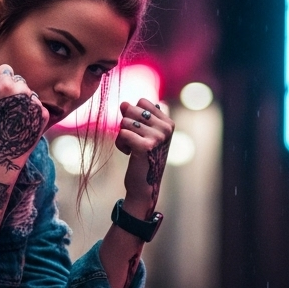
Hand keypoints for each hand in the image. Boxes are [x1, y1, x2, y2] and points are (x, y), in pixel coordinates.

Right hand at [0, 64, 48, 168]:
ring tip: (12, 118)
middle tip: (3, 109)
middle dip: (10, 90)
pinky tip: (21, 124)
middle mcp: (24, 91)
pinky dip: (30, 112)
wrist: (3, 156)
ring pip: (28, 93)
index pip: (5, 70)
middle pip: (18, 81)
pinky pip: (36, 105)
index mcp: (6, 85)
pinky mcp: (44, 115)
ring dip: (21, 100)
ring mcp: (36, 103)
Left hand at [116, 98, 173, 215]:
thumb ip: (136, 116)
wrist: (144, 185)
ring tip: (131, 148)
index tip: (139, 132)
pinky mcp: (145, 146)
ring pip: (124, 122)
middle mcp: (166, 128)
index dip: (133, 115)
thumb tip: (124, 104)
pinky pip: (122, 134)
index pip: (142, 102)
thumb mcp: (144, 133)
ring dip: (122, 136)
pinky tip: (128, 154)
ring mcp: (157, 137)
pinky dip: (120, 144)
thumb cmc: (143, 158)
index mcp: (168, 122)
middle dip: (126, 125)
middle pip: (132, 109)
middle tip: (133, 141)